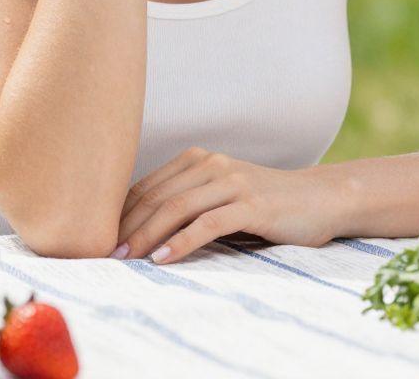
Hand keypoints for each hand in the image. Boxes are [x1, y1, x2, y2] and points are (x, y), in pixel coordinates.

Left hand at [114, 148, 343, 262]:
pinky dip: (181, 241)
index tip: (98, 241)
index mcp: (198, 159)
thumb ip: (186, 203)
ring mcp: (232, 182)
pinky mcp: (252, 204)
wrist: (320, 199)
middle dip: (126, 228)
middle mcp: (212, 164)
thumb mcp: (220, 196)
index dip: (119, 215)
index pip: (146, 187)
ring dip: (146, 236)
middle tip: (104, 256)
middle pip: (156, 197)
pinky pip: (208, 223)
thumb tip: (135, 233)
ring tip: (125, 260)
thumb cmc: (265, 204)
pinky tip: (163, 258)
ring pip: (177, 208)